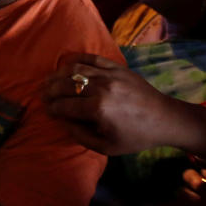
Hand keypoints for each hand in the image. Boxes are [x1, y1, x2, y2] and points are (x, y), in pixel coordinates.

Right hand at [43, 53, 183, 154]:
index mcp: (98, 110)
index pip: (65, 105)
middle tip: (41, 94)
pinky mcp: (118, 67)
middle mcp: (101, 89)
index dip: (52, 107)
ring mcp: (110, 75)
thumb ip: (81, 136)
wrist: (165, 119)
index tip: (46, 109)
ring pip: (76, 69)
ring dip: (58, 74)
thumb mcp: (107, 147)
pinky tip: (66, 63)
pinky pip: (92, 58)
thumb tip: (63, 121)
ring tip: (48, 79)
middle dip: (50, 89)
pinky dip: (77, 58)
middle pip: (66, 85)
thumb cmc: (136, 137)